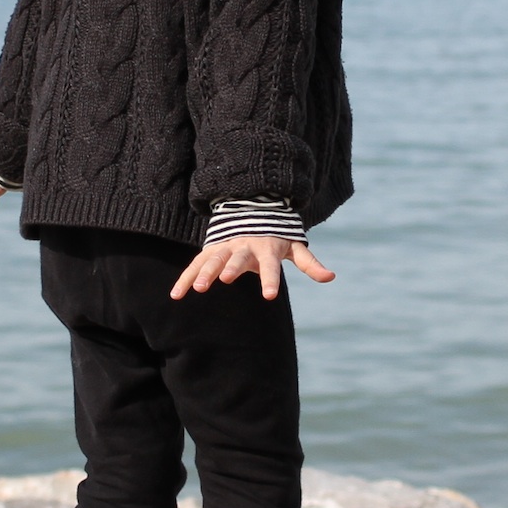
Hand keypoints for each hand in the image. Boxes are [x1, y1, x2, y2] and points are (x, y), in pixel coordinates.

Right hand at [169, 234, 334, 300]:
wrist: (252, 211)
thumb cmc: (276, 236)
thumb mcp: (294, 247)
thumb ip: (310, 263)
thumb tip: (331, 277)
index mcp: (266, 249)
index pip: (270, 266)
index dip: (270, 279)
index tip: (270, 296)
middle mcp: (244, 247)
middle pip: (237, 259)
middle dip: (231, 268)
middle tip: (227, 280)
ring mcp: (225, 248)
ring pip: (214, 260)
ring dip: (205, 273)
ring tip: (198, 288)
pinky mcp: (210, 251)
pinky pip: (195, 265)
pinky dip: (185, 279)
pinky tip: (176, 295)